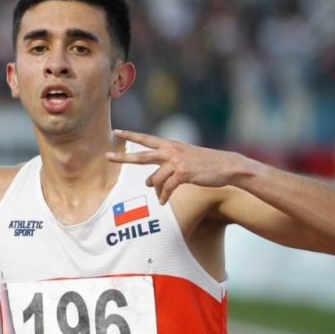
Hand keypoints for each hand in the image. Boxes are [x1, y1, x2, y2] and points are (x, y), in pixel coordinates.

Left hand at [106, 129, 252, 204]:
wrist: (228, 166)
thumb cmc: (205, 164)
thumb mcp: (184, 160)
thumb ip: (165, 168)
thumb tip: (148, 182)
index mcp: (171, 145)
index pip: (147, 139)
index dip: (131, 135)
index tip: (116, 131)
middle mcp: (171, 151)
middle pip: (142, 156)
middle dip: (123, 157)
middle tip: (107, 156)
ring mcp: (176, 162)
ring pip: (155, 179)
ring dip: (157, 190)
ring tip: (160, 196)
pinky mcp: (183, 174)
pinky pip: (166, 189)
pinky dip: (163, 197)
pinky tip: (163, 202)